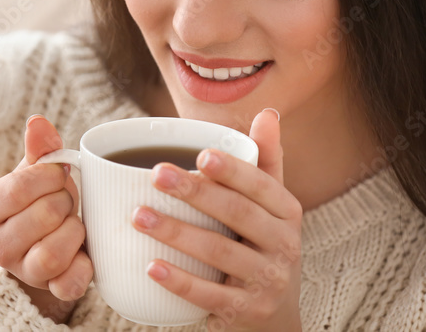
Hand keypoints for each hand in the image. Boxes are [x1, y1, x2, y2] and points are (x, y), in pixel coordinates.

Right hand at [0, 115, 92, 323]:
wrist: (46, 242)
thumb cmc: (40, 199)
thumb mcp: (36, 172)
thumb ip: (39, 148)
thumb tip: (38, 122)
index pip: (19, 188)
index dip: (49, 177)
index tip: (56, 175)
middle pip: (43, 216)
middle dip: (65, 202)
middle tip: (66, 201)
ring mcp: (22, 271)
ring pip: (52, 253)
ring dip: (74, 231)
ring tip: (74, 223)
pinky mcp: (48, 290)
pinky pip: (69, 284)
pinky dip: (83, 266)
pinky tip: (85, 251)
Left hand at [131, 108, 302, 330]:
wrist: (275, 318)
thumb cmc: (263, 246)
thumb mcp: (273, 207)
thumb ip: (266, 161)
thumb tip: (267, 113)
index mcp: (286, 213)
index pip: (260, 186)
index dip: (232, 170)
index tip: (200, 155)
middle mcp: (283, 246)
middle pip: (236, 214)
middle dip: (195, 193)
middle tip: (156, 175)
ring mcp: (266, 282)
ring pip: (218, 253)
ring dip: (176, 233)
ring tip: (139, 216)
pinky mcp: (245, 312)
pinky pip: (208, 295)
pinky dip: (179, 281)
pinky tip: (151, 266)